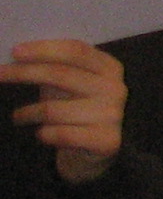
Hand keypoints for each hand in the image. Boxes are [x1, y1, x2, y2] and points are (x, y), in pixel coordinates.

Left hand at [0, 40, 126, 184]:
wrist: (96, 149)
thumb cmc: (76, 109)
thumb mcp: (69, 84)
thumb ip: (53, 68)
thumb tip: (19, 53)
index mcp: (109, 67)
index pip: (75, 51)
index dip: (44, 49)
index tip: (15, 51)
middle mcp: (115, 88)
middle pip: (60, 74)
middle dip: (24, 73)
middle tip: (0, 75)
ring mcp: (112, 115)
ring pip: (53, 110)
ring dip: (27, 113)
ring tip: (18, 116)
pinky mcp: (105, 140)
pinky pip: (59, 134)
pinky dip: (43, 134)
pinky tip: (42, 133)